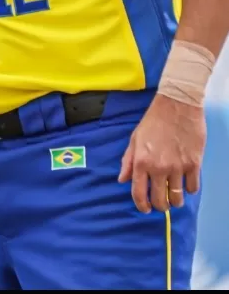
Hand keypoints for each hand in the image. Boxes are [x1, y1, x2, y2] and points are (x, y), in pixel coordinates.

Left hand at [119, 93, 204, 212]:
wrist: (177, 107)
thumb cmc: (153, 122)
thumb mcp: (134, 139)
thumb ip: (128, 161)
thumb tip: (122, 179)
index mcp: (141, 162)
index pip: (139, 193)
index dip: (142, 205)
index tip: (145, 209)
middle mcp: (159, 168)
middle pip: (160, 200)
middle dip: (160, 206)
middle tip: (161, 204)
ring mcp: (178, 167)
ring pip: (177, 197)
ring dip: (175, 201)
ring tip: (173, 197)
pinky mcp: (194, 164)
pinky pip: (193, 187)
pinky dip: (189, 189)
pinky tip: (186, 184)